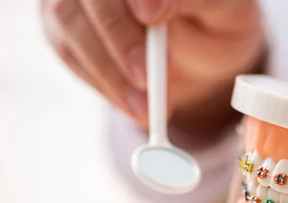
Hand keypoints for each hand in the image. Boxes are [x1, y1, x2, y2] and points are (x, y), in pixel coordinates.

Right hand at [40, 0, 264, 130]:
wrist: (203, 56)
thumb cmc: (218, 25)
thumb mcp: (225, 10)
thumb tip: (157, 2)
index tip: (152, 17)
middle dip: (118, 36)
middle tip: (146, 79)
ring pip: (69, 20)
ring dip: (107, 71)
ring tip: (144, 108)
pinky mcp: (63, 21)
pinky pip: (67, 49)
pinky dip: (100, 82)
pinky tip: (130, 103)